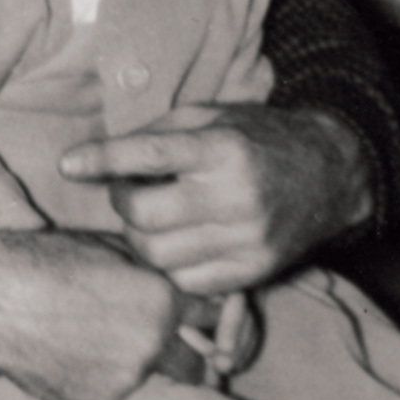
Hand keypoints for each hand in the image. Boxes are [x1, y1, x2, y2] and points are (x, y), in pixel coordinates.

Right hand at [0, 226, 197, 399]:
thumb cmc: (45, 261)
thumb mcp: (110, 249)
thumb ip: (153, 274)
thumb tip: (180, 286)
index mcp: (162, 302)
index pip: (215, 317)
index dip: (206, 314)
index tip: (195, 316)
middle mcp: (152, 347)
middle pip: (196, 366)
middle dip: (186, 355)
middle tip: (156, 340)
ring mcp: (123, 381)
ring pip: (147, 378)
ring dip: (134, 363)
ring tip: (92, 336)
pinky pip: (110, 391)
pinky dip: (98, 376)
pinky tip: (67, 351)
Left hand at [57, 103, 371, 295]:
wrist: (331, 174)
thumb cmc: (259, 138)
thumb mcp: (211, 117)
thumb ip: (157, 134)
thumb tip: (97, 158)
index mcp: (222, 149)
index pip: (149, 155)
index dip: (102, 159)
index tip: (68, 163)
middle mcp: (235, 198)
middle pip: (143, 216)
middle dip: (122, 202)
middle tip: (129, 189)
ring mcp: (246, 241)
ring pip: (158, 256)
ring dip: (141, 237)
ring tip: (153, 216)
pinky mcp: (253, 272)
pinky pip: (186, 282)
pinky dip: (169, 264)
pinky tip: (179, 240)